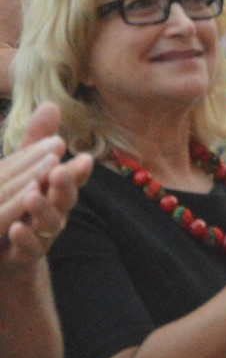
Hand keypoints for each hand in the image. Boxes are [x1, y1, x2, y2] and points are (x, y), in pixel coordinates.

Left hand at [0, 103, 91, 271]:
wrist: (5, 250)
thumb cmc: (20, 201)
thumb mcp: (26, 168)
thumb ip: (38, 139)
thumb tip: (51, 103)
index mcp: (55, 188)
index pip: (71, 176)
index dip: (78, 171)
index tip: (84, 159)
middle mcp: (55, 210)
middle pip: (66, 199)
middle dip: (65, 185)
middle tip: (58, 171)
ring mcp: (43, 234)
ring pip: (51, 223)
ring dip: (44, 209)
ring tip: (32, 196)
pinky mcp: (26, 254)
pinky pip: (31, 249)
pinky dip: (27, 239)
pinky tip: (18, 229)